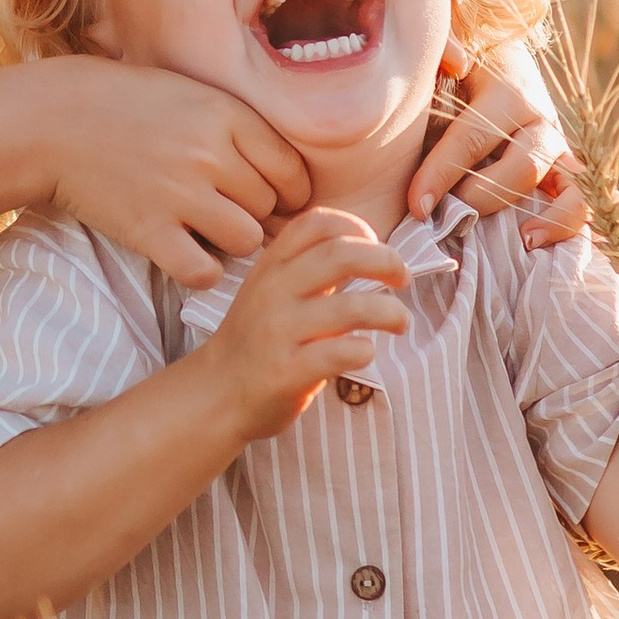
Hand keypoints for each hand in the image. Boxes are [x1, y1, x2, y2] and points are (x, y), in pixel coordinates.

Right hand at [8, 58, 314, 290]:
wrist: (52, 122)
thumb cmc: (126, 105)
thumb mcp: (191, 94)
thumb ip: (238, 127)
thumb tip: (288, 177)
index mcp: (226, 115)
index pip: (291, 170)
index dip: (291, 193)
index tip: (276, 200)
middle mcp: (209, 154)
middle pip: (268, 207)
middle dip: (258, 216)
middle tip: (234, 215)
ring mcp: (178, 194)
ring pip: (245, 241)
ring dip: (233, 244)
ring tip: (210, 234)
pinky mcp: (147, 230)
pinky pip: (202, 271)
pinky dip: (201, 271)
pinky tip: (187, 255)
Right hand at [190, 208, 411, 440]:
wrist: (216, 394)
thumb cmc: (255, 342)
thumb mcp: (270, 291)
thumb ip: (310, 270)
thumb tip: (371, 252)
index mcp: (271, 267)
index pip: (317, 223)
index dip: (356, 227)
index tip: (375, 245)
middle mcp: (273, 292)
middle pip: (341, 254)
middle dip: (385, 260)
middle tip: (403, 277)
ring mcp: (279, 332)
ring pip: (350, 307)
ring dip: (389, 311)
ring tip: (400, 322)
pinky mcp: (286, 371)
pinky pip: (340, 352)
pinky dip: (364, 350)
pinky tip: (364, 353)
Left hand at [408, 39, 588, 245]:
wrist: (504, 60)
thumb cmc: (466, 66)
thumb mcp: (452, 54)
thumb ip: (445, 50)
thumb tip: (453, 63)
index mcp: (510, 92)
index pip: (472, 138)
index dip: (441, 174)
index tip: (417, 205)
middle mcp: (542, 123)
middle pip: (523, 167)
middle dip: (482, 197)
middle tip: (450, 216)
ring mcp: (561, 151)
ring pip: (572, 190)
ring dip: (552, 219)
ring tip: (522, 241)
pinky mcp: (570, 173)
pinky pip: (589, 205)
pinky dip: (577, 227)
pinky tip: (550, 246)